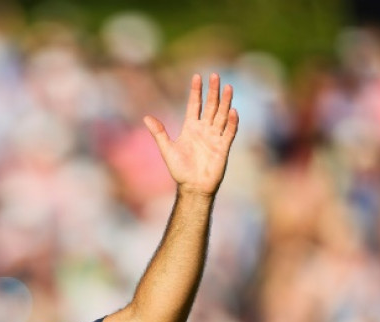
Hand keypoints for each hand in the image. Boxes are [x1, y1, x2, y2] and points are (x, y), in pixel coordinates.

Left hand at [144, 73, 237, 196]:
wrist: (192, 187)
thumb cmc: (179, 170)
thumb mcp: (167, 149)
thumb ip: (159, 133)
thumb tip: (146, 117)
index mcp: (190, 128)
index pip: (194, 105)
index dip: (196, 91)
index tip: (197, 77)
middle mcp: (204, 130)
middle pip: (210, 106)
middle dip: (213, 91)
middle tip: (215, 75)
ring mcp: (214, 137)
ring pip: (221, 115)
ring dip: (225, 102)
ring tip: (228, 87)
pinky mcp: (223, 147)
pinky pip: (229, 132)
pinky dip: (232, 122)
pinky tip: (233, 111)